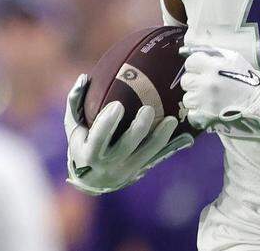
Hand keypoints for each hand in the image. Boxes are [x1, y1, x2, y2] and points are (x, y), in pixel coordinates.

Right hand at [64, 74, 193, 194]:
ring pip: (145, 154)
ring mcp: (126, 170)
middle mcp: (108, 164)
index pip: (98, 138)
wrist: (91, 181)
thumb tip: (84, 77)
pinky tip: (186, 136)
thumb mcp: (73, 125)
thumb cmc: (80, 144)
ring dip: (159, 138)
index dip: (107, 123)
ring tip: (171, 120)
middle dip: (138, 129)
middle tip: (149, 109)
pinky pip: (156, 158)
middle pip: (126, 147)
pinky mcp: (140, 171)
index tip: (117, 105)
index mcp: (89, 152)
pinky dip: (169, 147)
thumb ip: (75, 101)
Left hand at [180, 46, 259, 137]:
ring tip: (210, 100)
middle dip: (195, 82)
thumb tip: (194, 51)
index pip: (190, 62)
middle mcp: (205, 83)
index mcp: (212, 67)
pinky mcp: (204, 118)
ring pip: (188, 98)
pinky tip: (210, 111)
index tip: (203, 70)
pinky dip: (199, 113)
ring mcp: (203, 102)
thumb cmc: (251, 83)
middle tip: (206, 86)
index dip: (196, 66)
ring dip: (197, 98)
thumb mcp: (235, 61)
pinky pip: (192, 114)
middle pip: (186, 80)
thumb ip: (215, 55)